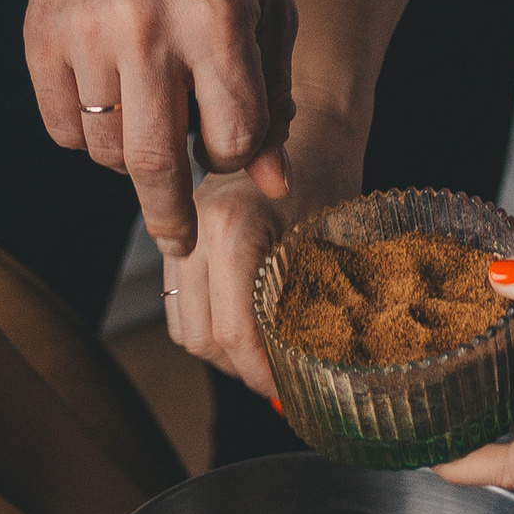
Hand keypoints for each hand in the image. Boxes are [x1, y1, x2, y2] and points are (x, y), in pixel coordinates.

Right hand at [23, 0, 295, 253]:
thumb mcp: (267, 3)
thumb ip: (272, 95)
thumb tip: (273, 182)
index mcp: (214, 19)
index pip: (228, 138)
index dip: (233, 155)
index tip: (227, 147)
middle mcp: (145, 28)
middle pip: (153, 165)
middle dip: (171, 216)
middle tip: (178, 238)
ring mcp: (84, 32)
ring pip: (104, 152)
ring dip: (130, 161)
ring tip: (148, 126)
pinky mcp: (39, 33)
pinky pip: (61, 126)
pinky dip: (87, 133)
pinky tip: (109, 100)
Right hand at [159, 108, 366, 398]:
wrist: (310, 126)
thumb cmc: (330, 179)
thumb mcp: (334, 243)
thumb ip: (322, 305)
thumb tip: (322, 372)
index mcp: (234, 228)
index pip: (234, 330)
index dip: (263, 372)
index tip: (288, 388)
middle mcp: (196, 230)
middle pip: (202, 337)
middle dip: (243, 368)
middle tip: (282, 378)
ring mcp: (182, 233)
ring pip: (185, 327)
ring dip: (224, 353)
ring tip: (266, 353)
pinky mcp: (179, 238)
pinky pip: (180, 305)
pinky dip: (210, 326)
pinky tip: (247, 325)